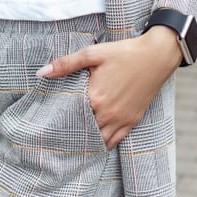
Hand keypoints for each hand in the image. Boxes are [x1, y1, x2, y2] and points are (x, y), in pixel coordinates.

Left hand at [36, 27, 182, 149]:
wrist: (155, 57)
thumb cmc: (123, 53)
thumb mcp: (93, 53)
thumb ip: (66, 64)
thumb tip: (41, 73)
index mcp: (95, 97)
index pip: (70, 116)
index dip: (60, 118)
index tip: (49, 121)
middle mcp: (107, 114)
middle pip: (84, 130)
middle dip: (72, 131)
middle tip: (58, 134)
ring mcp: (121, 120)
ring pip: (99, 140)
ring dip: (87, 140)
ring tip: (75, 139)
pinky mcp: (132, 121)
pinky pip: (115, 141)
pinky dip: (104, 143)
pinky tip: (95, 142)